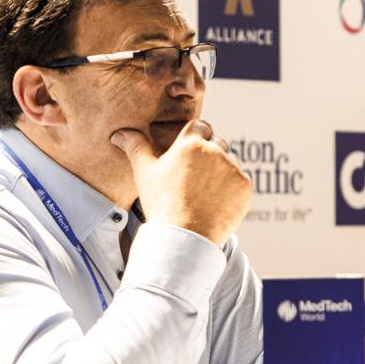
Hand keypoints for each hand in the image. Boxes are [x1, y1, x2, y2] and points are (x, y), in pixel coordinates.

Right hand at [111, 118, 251, 244]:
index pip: (200, 126)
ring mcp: (233, 169)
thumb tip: (119, 134)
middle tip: (195, 178)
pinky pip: (241, 181)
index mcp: (191, 144)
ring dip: (222, 172)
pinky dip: (232, 190)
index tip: (191, 151)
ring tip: (205, 194)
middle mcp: (215, 151)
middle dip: (209, 155)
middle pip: (217, 144)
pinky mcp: (245, 187)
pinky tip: (217, 203)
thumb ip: (135, 148)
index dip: (196, 137)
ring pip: (230, 163)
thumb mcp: (144, 173)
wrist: (185, 237)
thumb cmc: (162, 204)